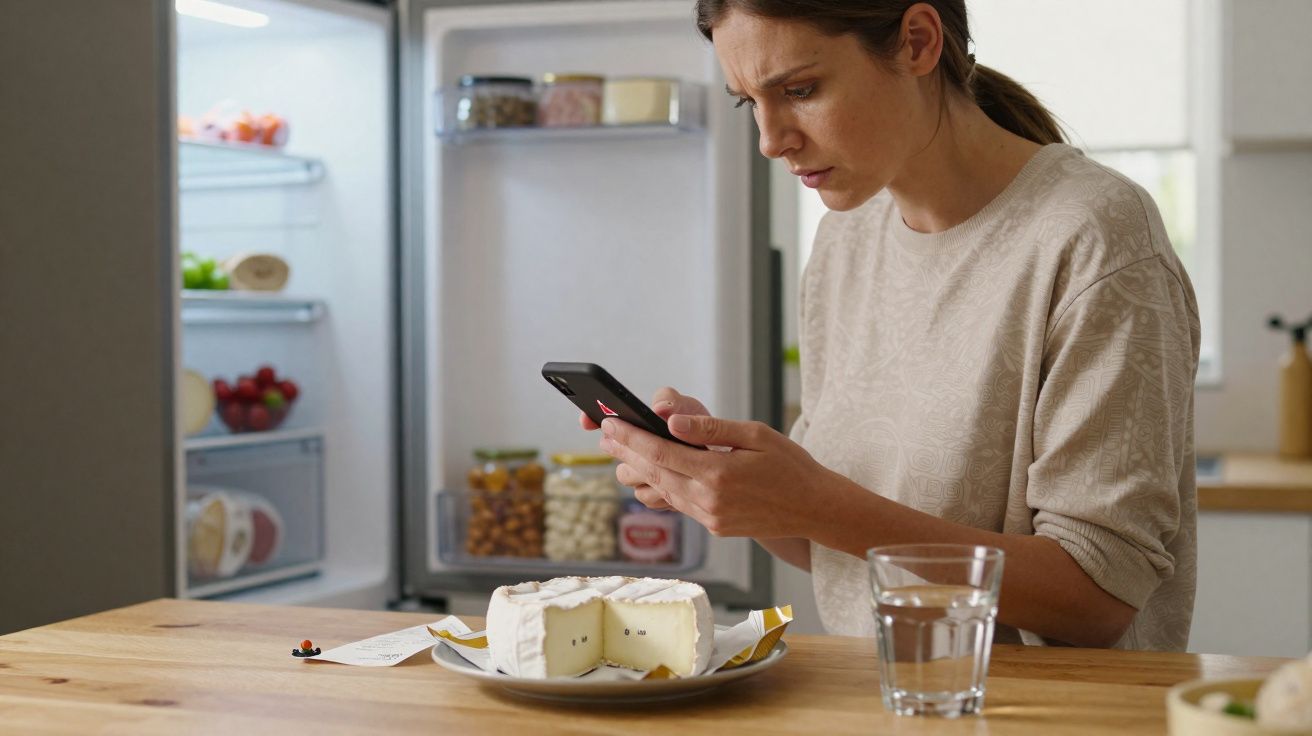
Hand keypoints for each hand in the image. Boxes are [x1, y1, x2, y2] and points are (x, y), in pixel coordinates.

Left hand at [598, 411, 835, 537]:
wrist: (815, 509)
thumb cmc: (791, 465)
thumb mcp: (756, 435)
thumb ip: (711, 429)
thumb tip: (671, 422)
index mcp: (718, 473)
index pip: (661, 453)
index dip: (631, 438)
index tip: (610, 424)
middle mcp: (709, 500)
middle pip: (654, 473)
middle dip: (626, 452)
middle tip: (604, 434)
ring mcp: (710, 517)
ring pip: (662, 492)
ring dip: (639, 471)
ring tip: (620, 451)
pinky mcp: (715, 526)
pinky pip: (679, 504)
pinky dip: (661, 487)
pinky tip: (652, 473)